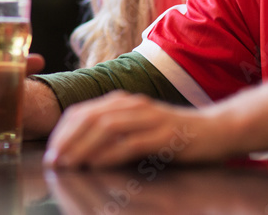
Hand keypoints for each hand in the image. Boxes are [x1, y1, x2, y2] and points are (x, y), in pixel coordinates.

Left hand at [43, 91, 217, 168]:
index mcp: (123, 102)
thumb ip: (113, 134)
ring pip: (107, 128)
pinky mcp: (165, 135)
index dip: (62, 131)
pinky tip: (97, 164)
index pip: (83, 112)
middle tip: (53, 160)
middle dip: (67, 139)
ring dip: (83, 146)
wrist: (216, 130)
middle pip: (90, 117)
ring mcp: (150, 118)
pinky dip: (110, 154)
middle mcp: (133, 105)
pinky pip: (131, 143)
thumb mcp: (138, 129)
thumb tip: (78, 150)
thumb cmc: (174, 135)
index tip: (50, 151)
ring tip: (69, 163)